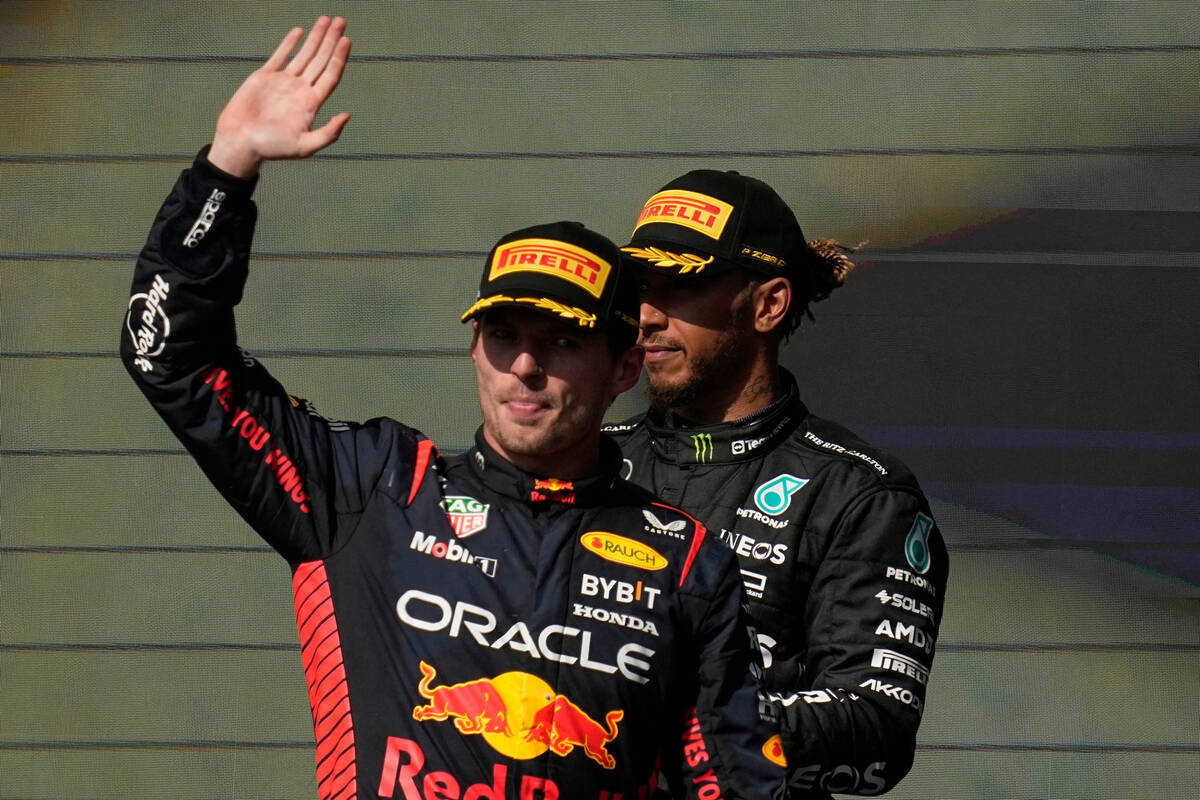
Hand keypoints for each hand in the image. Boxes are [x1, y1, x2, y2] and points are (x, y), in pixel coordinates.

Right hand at [208, 16, 351, 176]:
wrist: (240, 143)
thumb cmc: (272, 149)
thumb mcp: (305, 147)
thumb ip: (329, 133)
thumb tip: (347, 115)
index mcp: (311, 104)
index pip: (330, 75)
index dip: (339, 58)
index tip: (347, 40)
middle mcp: (300, 90)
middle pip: (320, 60)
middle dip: (331, 40)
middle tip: (341, 21)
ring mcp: (283, 83)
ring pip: (303, 55)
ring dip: (315, 37)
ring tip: (326, 20)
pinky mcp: (264, 77)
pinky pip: (280, 56)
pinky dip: (289, 43)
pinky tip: (300, 31)